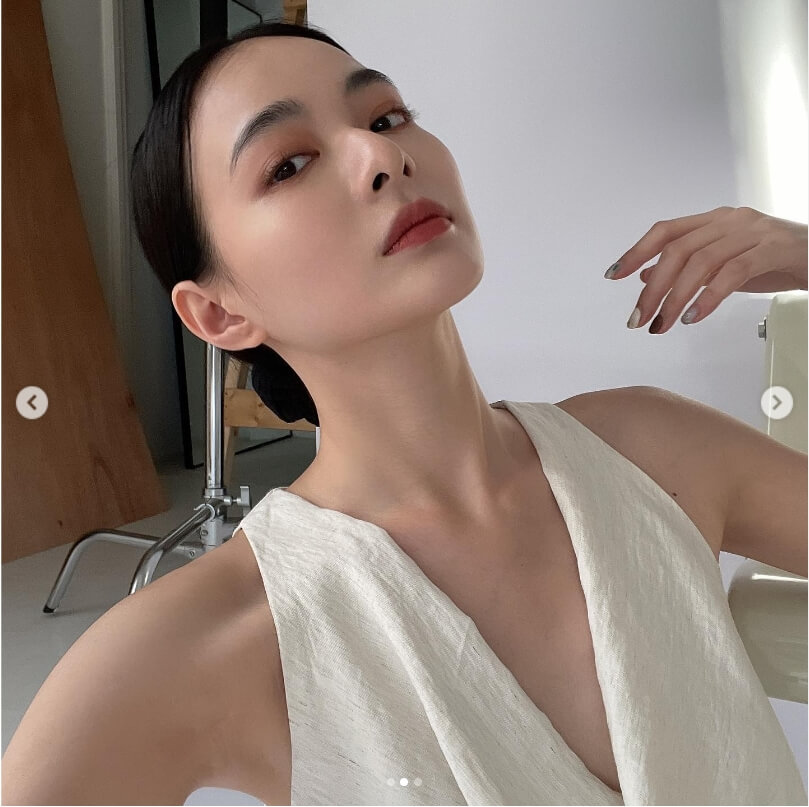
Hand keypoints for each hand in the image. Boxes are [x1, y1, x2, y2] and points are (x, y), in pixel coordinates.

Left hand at [604, 206, 807, 333]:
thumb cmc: (777, 260)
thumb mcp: (726, 263)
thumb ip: (691, 267)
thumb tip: (649, 277)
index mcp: (715, 220)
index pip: (666, 231)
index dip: (636, 252)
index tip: (615, 276)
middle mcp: (731, 220)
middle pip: (677, 250)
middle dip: (652, 289)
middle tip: (639, 319)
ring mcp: (754, 232)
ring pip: (700, 262)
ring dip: (674, 298)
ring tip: (662, 324)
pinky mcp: (774, 249)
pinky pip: (732, 272)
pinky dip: (707, 297)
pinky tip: (692, 316)